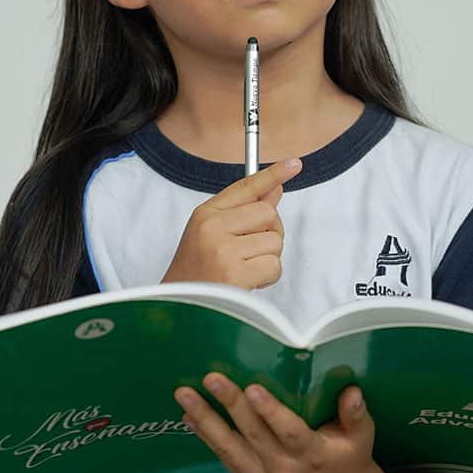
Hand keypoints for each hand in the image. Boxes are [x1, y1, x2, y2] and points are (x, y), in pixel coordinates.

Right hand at [161, 158, 302, 289]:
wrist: (178, 308)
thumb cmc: (197, 272)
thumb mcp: (212, 234)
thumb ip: (243, 211)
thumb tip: (274, 189)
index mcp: (205, 214)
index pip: (245, 187)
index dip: (272, 174)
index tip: (293, 164)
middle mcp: (212, 227)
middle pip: (268, 213)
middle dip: (270, 233)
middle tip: (253, 251)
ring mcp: (223, 249)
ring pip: (275, 241)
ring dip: (268, 259)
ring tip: (245, 269)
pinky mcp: (235, 273)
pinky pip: (274, 265)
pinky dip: (267, 277)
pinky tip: (248, 282)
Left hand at [174, 373, 382, 472]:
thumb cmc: (352, 460)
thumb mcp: (362, 436)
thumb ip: (355, 413)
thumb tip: (351, 390)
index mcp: (313, 456)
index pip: (289, 432)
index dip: (270, 412)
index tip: (252, 389)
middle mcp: (286, 471)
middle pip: (253, 435)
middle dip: (229, 405)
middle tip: (211, 378)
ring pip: (231, 448)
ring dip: (205, 420)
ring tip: (184, 396)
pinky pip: (227, 459)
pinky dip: (207, 438)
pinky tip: (190, 417)